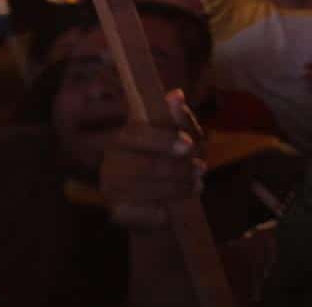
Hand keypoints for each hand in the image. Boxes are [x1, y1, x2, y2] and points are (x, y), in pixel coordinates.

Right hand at [100, 90, 204, 230]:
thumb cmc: (170, 154)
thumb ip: (178, 118)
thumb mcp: (179, 133)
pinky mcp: (117, 212)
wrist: (158, 188)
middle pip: (141, 167)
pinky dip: (153, 215)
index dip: (162, 140)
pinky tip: (170, 211)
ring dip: (174, 190)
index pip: (136, 136)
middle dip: (176, 170)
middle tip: (201, 169)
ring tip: (196, 186)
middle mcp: (111, 162)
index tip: (189, 145)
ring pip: (140, 191)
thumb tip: (176, 95)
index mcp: (124, 137)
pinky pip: (132, 216)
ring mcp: (110, 188)